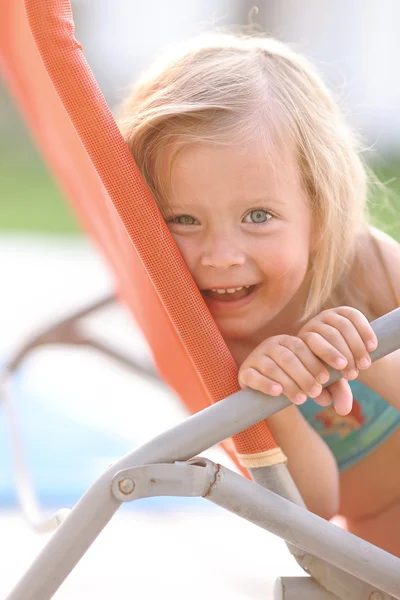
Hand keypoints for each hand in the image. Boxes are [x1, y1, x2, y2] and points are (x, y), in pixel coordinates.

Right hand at [238, 307, 376, 415]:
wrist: (268, 393)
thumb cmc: (297, 384)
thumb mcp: (317, 383)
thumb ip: (333, 391)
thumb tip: (346, 409)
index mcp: (290, 341)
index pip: (306, 345)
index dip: (321, 357)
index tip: (333, 374)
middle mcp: (272, 344)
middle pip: (289, 357)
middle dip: (304, 375)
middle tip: (316, 391)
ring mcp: (257, 357)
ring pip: (272, 367)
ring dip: (288, 383)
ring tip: (302, 399)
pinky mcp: (245, 372)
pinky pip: (254, 376)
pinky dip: (266, 384)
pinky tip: (277, 392)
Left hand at [297, 306, 377, 414]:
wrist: (344, 354)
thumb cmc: (333, 373)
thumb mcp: (333, 383)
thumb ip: (336, 394)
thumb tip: (342, 410)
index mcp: (302, 342)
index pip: (310, 343)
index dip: (327, 357)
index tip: (343, 376)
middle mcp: (312, 325)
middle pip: (328, 335)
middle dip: (343, 355)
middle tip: (355, 375)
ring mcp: (327, 316)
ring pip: (342, 326)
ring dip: (355, 346)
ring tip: (364, 365)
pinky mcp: (343, 311)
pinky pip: (354, 316)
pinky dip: (364, 331)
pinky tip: (372, 347)